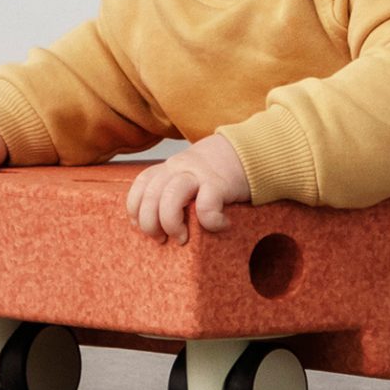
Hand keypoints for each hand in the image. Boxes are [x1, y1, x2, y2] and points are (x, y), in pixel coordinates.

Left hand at [126, 135, 250, 242]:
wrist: (253, 150)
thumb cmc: (220, 172)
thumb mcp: (190, 174)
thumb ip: (174, 188)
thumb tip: (157, 223)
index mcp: (169, 167)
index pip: (140, 186)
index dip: (136, 210)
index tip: (143, 226)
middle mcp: (179, 168)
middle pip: (149, 196)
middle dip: (150, 224)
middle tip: (163, 239)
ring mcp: (198, 174)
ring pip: (169, 198)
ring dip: (171, 224)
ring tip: (183, 238)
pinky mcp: (220, 183)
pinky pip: (206, 207)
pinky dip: (211, 222)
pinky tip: (221, 225)